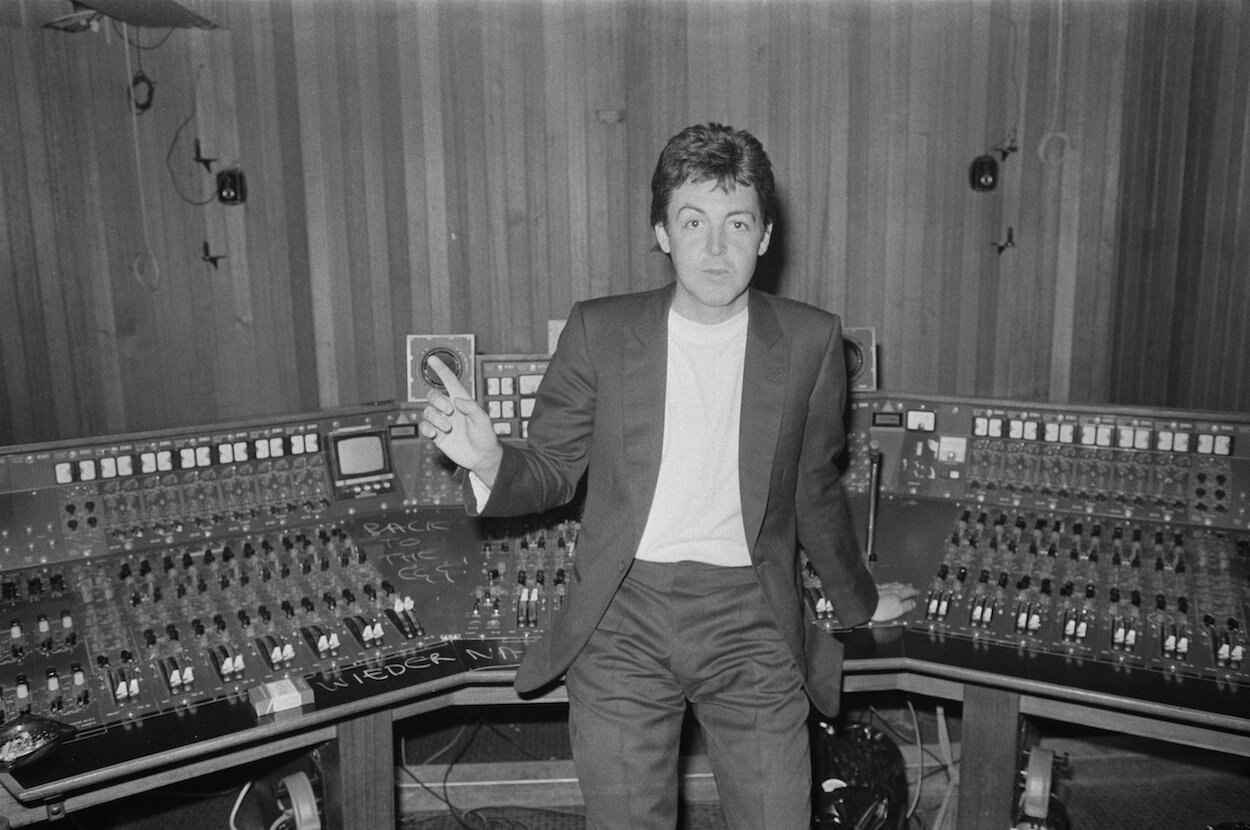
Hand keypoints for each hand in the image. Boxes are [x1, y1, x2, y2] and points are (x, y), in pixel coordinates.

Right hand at [417, 356, 503, 485]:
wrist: (481, 457)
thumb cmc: (485, 437)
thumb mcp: (483, 420)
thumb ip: (472, 408)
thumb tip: (456, 400)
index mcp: (462, 401)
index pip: (449, 381)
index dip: (441, 370)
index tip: (432, 359)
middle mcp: (449, 409)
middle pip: (432, 395)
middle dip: (438, 401)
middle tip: (450, 412)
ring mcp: (442, 421)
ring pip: (427, 411)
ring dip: (436, 418)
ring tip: (448, 428)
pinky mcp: (437, 435)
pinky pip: (424, 426)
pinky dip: (427, 428)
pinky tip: (436, 433)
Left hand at [870, 582, 919, 622]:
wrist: (864, 603)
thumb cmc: (879, 608)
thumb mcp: (898, 609)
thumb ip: (907, 606)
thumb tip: (913, 603)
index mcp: (898, 595)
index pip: (909, 592)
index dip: (914, 592)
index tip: (918, 592)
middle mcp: (890, 590)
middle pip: (901, 587)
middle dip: (907, 587)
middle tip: (911, 586)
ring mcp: (881, 589)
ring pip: (892, 585)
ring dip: (898, 584)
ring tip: (901, 584)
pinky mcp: (873, 589)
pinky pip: (882, 585)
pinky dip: (886, 585)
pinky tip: (884, 585)